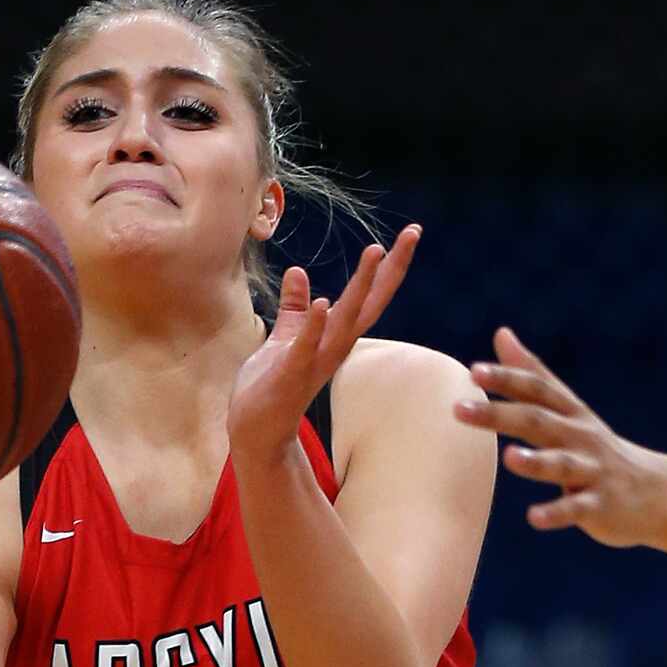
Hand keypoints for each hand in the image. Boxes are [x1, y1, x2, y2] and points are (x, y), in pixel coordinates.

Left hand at [227, 228, 419, 465]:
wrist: (254, 433)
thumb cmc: (270, 388)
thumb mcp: (284, 339)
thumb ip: (294, 308)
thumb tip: (297, 271)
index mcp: (334, 339)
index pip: (368, 298)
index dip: (389, 267)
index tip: (409, 233)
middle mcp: (333, 349)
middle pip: (369, 304)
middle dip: (390, 269)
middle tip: (412, 233)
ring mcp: (314, 363)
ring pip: (345, 322)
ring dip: (360, 288)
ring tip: (375, 252)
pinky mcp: (289, 376)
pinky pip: (305, 348)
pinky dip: (315, 327)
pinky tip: (324, 302)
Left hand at [456, 328, 666, 546]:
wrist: (657, 493)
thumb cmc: (597, 449)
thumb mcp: (567, 408)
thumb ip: (532, 375)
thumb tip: (501, 333)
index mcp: (568, 414)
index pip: (536, 389)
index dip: (507, 379)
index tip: (474, 371)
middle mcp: (579, 437)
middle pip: (537, 421)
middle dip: (499, 414)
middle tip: (459, 410)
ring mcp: (591, 471)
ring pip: (560, 464)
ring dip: (535, 461)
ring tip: (509, 458)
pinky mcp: (599, 505)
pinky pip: (575, 509)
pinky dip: (556, 512)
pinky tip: (534, 518)